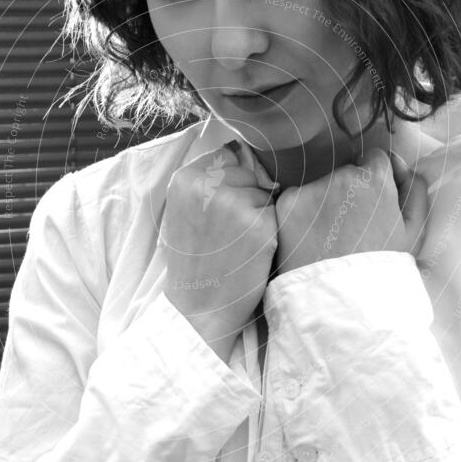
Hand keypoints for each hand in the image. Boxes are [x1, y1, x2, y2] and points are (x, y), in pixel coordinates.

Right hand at [163, 140, 278, 361]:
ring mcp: (235, 203)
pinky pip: (275, 213)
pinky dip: (268, 230)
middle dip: (246, 195)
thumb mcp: (184, 212)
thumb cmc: (194, 261)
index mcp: (185, 179)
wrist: (198, 308)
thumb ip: (206, 181)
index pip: (225, 157)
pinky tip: (250, 250)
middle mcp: (207, 185)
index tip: (221, 207)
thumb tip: (240, 152)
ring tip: (237, 242)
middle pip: (247, 173)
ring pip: (264, 192)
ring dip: (259, 213)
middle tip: (228, 231)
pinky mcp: (259, 224)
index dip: (230, 181)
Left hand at [275, 147, 427, 273]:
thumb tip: (399, 164)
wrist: (340, 300)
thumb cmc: (381, 268)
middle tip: (350, 228)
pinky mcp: (287, 202)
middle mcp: (341, 175)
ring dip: (324, 202)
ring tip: (330, 238)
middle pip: (345, 172)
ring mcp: (311, 188)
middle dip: (348, 192)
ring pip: (320, 186)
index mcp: (375, 178)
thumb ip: (414, 189)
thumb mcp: (414, 231)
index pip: (374, 159)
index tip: (371, 205)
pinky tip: (310, 239)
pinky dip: (301, 214)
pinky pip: (296, 199)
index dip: (374, 182)